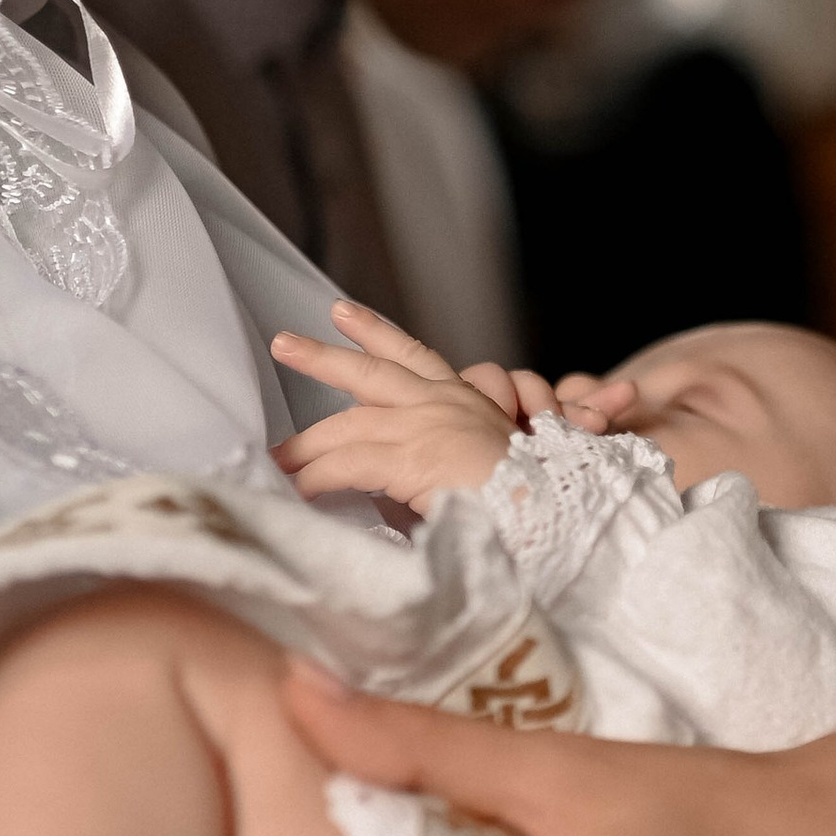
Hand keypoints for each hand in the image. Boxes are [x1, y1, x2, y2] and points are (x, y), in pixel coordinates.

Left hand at [271, 299, 616, 508]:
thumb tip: (391, 493)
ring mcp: (431, 425)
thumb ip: (441, 473)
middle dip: (326, 357)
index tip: (345, 316)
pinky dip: (319, 478)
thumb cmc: (535, 510)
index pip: (418, 359)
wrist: (561, 520)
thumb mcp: (487, 475)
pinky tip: (298, 489)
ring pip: (352, 422)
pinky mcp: (417, 455)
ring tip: (274, 453)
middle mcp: (448, 404)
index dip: (380, 336)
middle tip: (284, 342)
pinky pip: (350, 463)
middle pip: (375, 372)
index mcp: (468, 405)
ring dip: (306, 441)